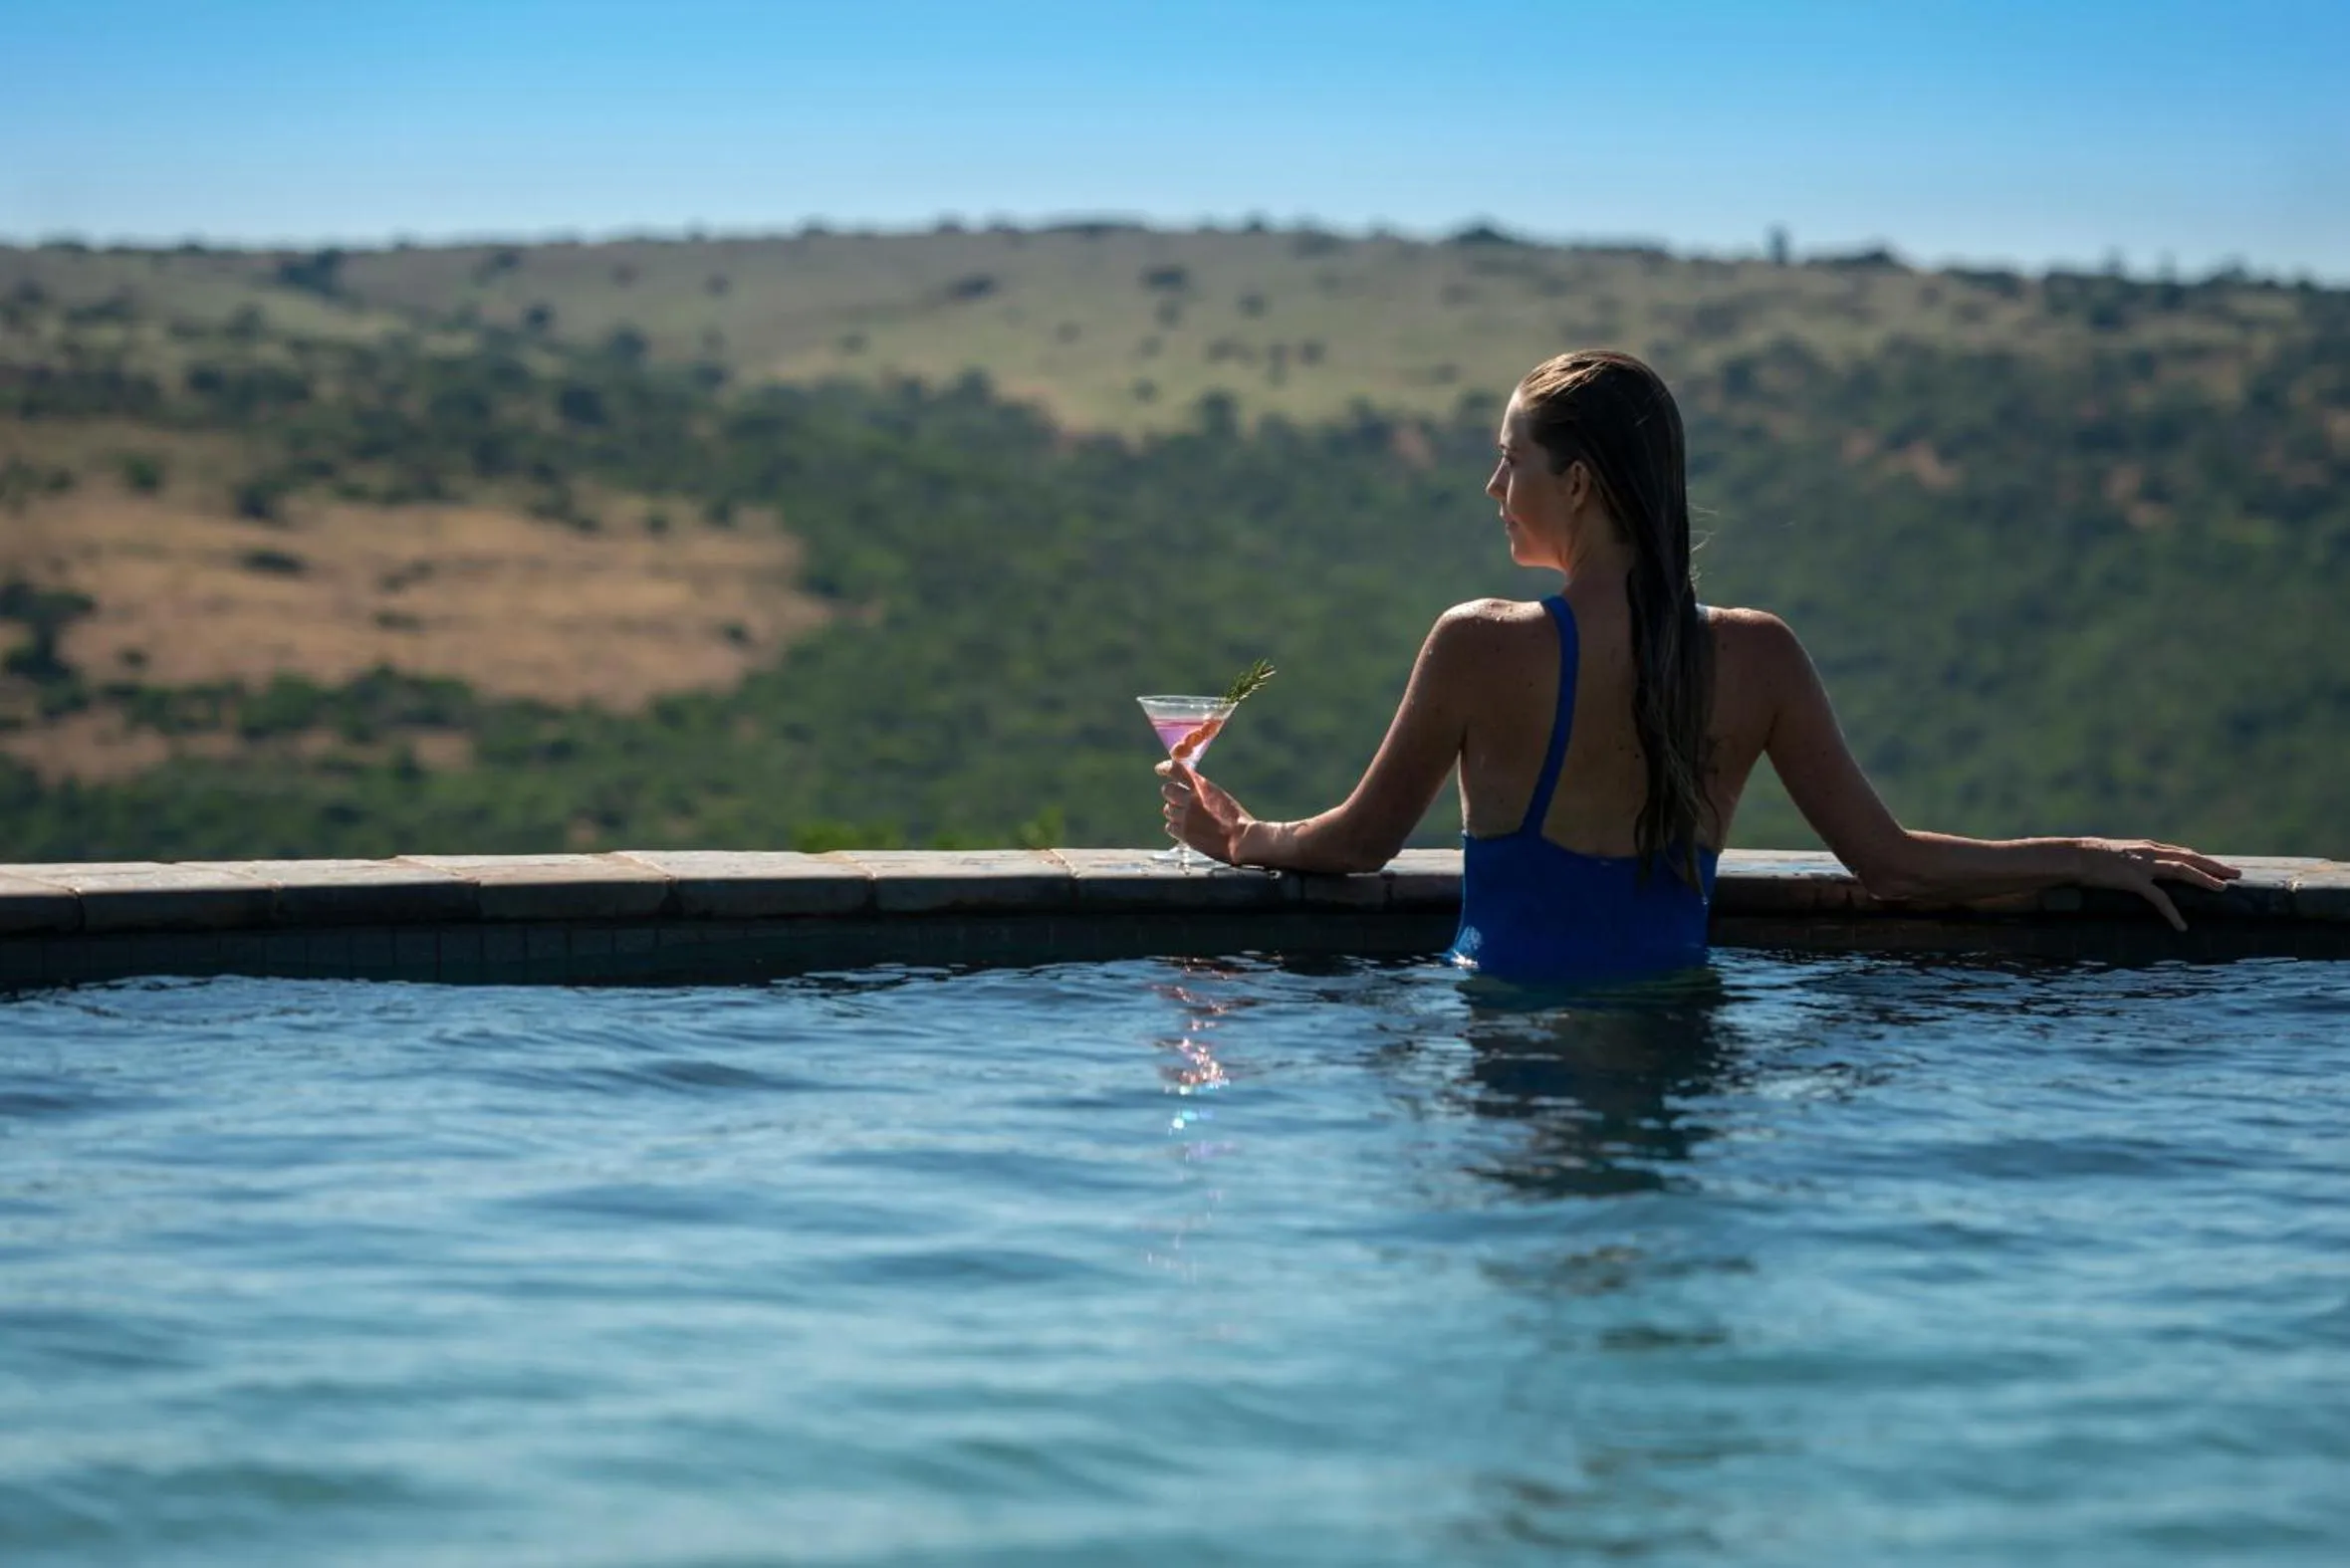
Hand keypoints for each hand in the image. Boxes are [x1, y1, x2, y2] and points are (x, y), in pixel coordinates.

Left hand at [1156, 759, 1250, 863]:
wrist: (1241, 839)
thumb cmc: (1235, 818)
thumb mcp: (1219, 796)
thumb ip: (1201, 791)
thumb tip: (1185, 790)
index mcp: (1202, 786)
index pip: (1176, 769)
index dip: (1166, 768)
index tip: (1160, 769)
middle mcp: (1191, 799)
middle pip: (1167, 790)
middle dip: (1171, 793)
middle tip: (1179, 799)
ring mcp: (1186, 817)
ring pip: (1168, 810)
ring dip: (1175, 812)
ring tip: (1190, 818)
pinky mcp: (1184, 834)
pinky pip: (1170, 827)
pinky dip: (1176, 827)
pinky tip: (1187, 829)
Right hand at [2073, 839, 2240, 930]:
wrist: (2072, 856)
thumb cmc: (2087, 856)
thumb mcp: (2113, 853)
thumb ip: (2128, 859)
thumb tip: (2131, 868)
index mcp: (2146, 846)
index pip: (2181, 852)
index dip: (2201, 859)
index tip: (2217, 866)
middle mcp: (2149, 852)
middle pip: (2190, 858)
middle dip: (2214, 866)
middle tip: (2236, 874)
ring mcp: (2143, 865)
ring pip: (2182, 871)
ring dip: (2205, 879)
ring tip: (2223, 889)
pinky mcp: (2134, 880)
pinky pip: (2159, 898)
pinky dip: (2172, 912)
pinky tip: (2182, 926)